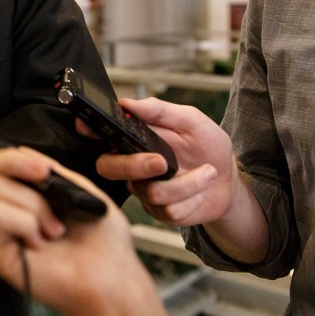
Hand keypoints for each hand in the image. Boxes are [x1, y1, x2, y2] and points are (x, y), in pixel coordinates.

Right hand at [0, 128, 130, 302]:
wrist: (112, 275)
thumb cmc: (101, 238)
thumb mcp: (76, 186)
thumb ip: (44, 167)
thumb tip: (15, 150)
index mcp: (18, 194)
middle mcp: (3, 210)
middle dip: (13, 162)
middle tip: (42, 174)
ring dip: (35, 204)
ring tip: (54, 228)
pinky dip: (28, 223)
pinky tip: (41, 242)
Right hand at [92, 97, 235, 225]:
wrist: (228, 182)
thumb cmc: (207, 148)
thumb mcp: (191, 121)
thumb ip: (160, 111)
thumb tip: (128, 103)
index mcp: (134, 139)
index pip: (101, 133)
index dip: (88, 130)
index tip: (87, 127)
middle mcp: (131, 165)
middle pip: (109, 168)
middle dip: (135, 166)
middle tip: (161, 162)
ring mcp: (143, 190)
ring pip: (150, 192)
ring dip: (187, 183)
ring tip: (207, 172)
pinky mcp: (159, 212)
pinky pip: (169, 209)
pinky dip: (194, 196)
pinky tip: (202, 187)